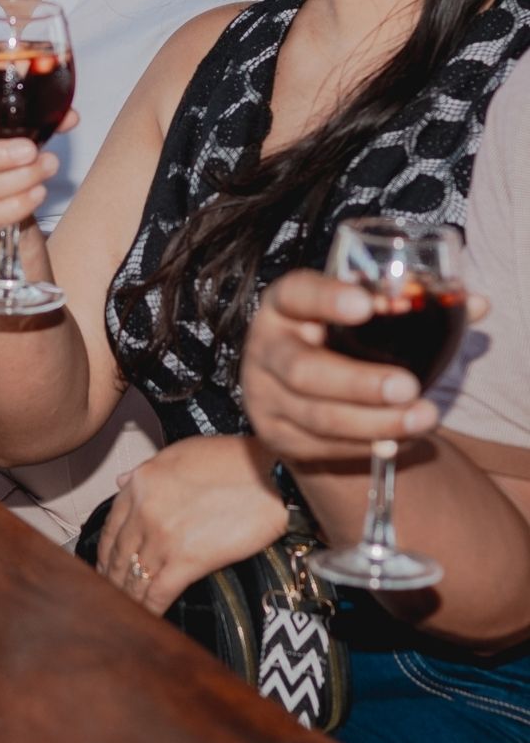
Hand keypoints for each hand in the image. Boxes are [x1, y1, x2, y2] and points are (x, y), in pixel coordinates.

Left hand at [97, 437, 287, 613]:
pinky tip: (148, 618)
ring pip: (134, 577)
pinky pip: (157, 593)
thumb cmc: (233, 461)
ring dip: (127, 597)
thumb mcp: (180, 453)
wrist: (270, 475)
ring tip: (125, 610)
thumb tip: (121, 482)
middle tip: (109, 593)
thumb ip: (146, 470)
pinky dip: (149, 609)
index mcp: (141, 484)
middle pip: (119, 555)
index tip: (105, 564)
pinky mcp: (187, 561)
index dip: (105, 551)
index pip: (111, 526)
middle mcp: (145, 511)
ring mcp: (163, 538)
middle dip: (112, 578)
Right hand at [241, 269, 486, 461]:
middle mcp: (265, 348)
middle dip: (359, 383)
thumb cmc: (338, 338)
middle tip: (408, 386)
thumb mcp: (359, 314)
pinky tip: (401, 439)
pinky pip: (323, 448)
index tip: (366, 305)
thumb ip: (411, 306)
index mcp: (284, 305)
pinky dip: (365, 445)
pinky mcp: (276, 436)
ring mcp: (265, 397)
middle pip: (303, 370)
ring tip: (424, 417)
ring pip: (318, 418)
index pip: (297, 294)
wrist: (296, 387)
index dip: (326, 299)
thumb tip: (477, 305)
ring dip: (374, 422)